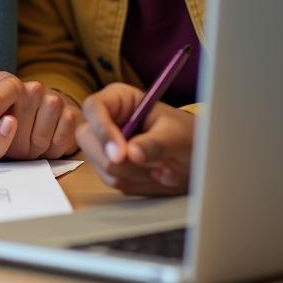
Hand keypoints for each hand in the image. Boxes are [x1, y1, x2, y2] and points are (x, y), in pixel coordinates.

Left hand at [0, 72, 80, 160]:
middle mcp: (31, 88)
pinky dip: (46, 151)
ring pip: (34, 142)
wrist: (47, 109)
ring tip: (25, 137)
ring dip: (26, 149)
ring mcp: (53, 101)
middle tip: (6, 135)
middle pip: (11, 131)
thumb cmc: (8, 108)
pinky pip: (54, 147)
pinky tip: (43, 140)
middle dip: (4, 141)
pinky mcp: (71, 117)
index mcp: (5, 81)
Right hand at [76, 83, 193, 195]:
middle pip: (87, 138)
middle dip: (114, 157)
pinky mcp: (110, 166)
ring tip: (158, 167)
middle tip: (142, 165)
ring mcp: (106, 145)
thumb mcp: (177, 136)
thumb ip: (155, 144)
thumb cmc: (189, 137)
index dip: (102, 129)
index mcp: (119, 100)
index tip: (120, 153)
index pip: (94, 108)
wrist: (196, 159)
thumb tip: (132, 153)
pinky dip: (134, 182)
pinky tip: (152, 175)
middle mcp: (107, 120)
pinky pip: (111, 179)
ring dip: (130, 172)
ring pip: (99, 164)